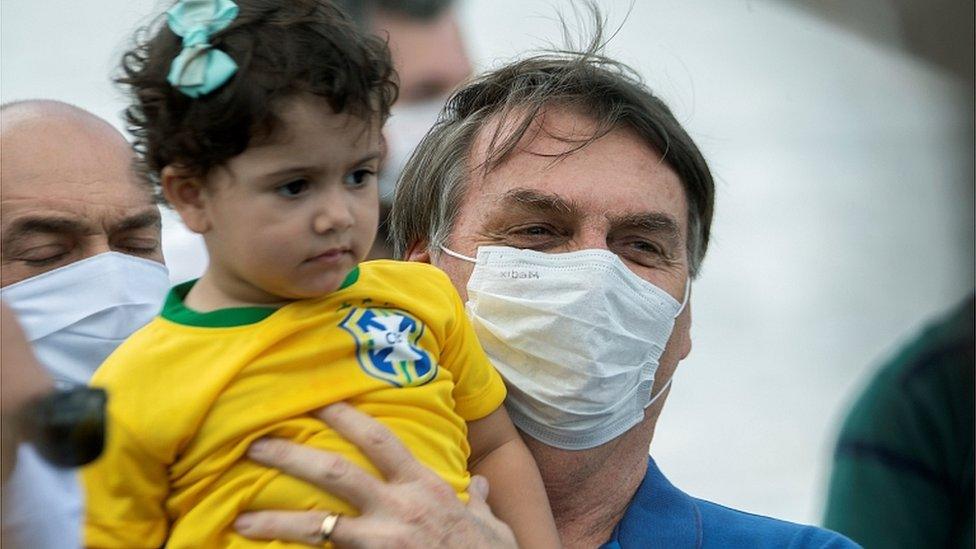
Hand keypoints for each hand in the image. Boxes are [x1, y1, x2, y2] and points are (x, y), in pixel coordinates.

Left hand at [233, 402, 516, 547]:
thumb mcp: (491, 525)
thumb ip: (479, 502)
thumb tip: (477, 486)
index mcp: (425, 487)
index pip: (379, 439)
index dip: (344, 415)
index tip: (314, 398)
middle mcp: (399, 509)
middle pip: (334, 472)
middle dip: (291, 455)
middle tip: (254, 444)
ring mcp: (383, 543)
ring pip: (319, 525)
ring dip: (275, 519)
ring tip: (241, 517)